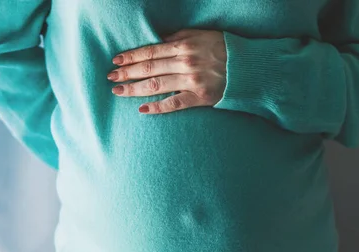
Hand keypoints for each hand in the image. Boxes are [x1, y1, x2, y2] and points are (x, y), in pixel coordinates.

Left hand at [107, 29, 226, 113]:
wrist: (248, 69)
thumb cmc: (224, 49)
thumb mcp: (202, 35)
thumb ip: (179, 37)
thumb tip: (158, 40)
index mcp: (184, 45)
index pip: (150, 52)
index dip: (131, 56)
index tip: (116, 61)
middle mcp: (185, 63)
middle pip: (148, 69)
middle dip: (127, 73)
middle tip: (110, 78)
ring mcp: (191, 82)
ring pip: (156, 86)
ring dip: (134, 89)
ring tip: (118, 92)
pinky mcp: (199, 98)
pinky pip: (174, 104)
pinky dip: (157, 107)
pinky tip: (142, 109)